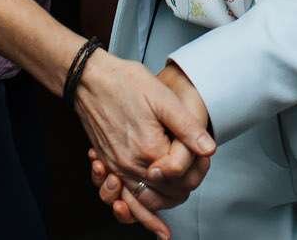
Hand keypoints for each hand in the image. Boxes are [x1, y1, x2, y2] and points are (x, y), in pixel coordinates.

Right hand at [73, 52, 213, 230]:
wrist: (88, 79)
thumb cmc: (124, 83)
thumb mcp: (163, 98)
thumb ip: (187, 127)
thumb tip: (209, 149)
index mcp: (149, 150)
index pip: (181, 179)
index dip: (197, 170)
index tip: (202, 155)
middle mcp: (131, 165)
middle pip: (164, 194)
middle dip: (182, 188)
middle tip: (196, 170)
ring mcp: (116, 167)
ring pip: (141, 203)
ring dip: (157, 209)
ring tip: (169, 217)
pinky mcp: (108, 164)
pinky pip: (122, 197)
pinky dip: (132, 210)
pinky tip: (139, 216)